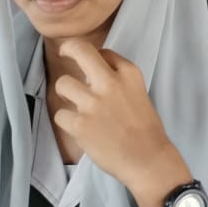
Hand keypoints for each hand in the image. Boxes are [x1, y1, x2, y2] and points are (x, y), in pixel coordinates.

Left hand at [52, 41, 176, 192]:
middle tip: (65, 51)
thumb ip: (118, 80)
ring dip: (66, 94)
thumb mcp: (138, 92)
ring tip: (77, 106)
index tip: (93, 67)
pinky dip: (67, 121)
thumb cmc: (145, 127)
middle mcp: (110, 83)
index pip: (104, 52)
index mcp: (129, 73)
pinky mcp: (79, 124)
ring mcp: (93, 103)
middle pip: (80, 51)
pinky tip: (80, 128)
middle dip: (69, 48)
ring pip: (63, 84)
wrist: (147, 158)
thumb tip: (91, 75)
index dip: (96, 58)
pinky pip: (60, 114)